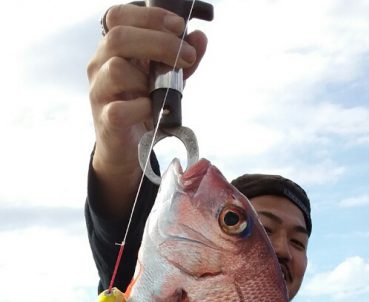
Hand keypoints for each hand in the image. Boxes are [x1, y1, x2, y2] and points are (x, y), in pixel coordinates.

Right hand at [87, 4, 207, 216]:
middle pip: (118, 37)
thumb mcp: (165, 79)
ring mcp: (99, 93)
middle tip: (185, 56)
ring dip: (148, 79)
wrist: (127, 149)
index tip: (179, 27)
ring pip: (116, 69)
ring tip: (163, 91)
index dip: (149, 17)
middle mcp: (100, 65)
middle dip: (158, 42)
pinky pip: (121, 109)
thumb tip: (200, 39)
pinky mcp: (106, 120)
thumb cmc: (142, 107)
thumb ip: (182, 59)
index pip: (119, 17)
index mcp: (113, 48)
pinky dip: (143, 108)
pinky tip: (154, 110)